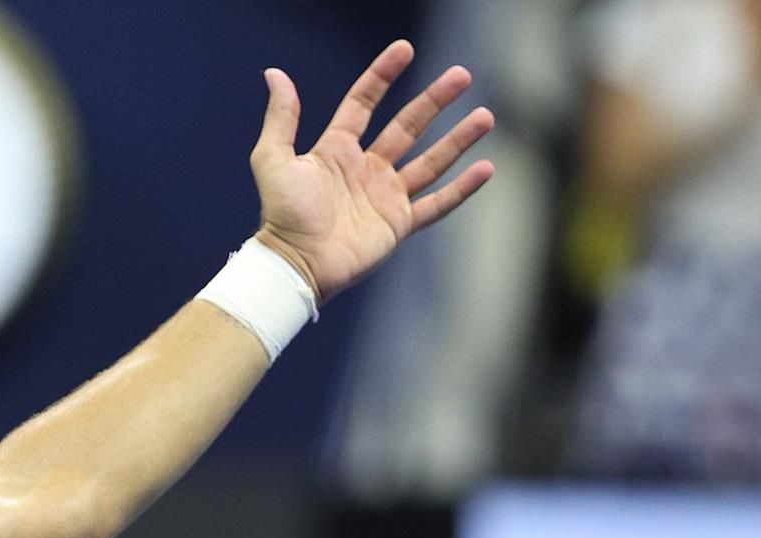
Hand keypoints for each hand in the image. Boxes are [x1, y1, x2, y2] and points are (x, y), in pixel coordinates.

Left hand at [250, 40, 497, 302]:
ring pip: (430, 161)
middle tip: (462, 74)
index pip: (363, 104)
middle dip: (435, 100)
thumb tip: (274, 74)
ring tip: (486, 116)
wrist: (295, 264)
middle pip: (407, 126)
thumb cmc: (282, 214)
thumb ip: (281, 118)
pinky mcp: (398, 224)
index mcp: (336, 151)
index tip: (404, 50)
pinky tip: (486, 168)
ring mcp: (385, 196)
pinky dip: (462, 188)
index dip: (382, 76)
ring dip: (458, 139)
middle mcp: (366, 169)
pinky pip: (437, 203)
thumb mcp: (273, 159)